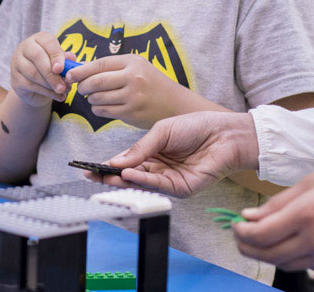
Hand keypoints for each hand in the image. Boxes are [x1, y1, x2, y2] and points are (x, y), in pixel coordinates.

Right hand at [11, 31, 75, 106]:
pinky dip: (47, 92)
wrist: (38, 87)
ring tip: (63, 90)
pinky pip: (30, 85)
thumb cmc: (52, 67)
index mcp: (39, 38)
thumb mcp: (61, 61)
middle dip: (52, 73)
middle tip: (64, 85)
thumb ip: (66, 58)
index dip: (56, 55)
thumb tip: (71, 58)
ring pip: (32, 73)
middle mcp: (25, 47)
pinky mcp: (15, 79)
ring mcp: (17, 63)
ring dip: (50, 84)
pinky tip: (58, 96)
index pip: (47, 41)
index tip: (61, 69)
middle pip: (37, 57)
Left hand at [65, 53, 180, 128]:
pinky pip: (104, 111)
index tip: (70, 74)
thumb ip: (112, 67)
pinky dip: (97, 109)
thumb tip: (81, 68)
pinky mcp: (131, 113)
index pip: (100, 64)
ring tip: (94, 97)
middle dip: (83, 86)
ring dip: (91, 99)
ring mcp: (132, 97)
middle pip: (96, 82)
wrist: (174, 103)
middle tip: (81, 88)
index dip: (81, 70)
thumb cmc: (151, 83)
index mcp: (132, 62)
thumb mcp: (136, 67)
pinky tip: (102, 106)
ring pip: (98, 98)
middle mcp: (133, 78)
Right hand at [84, 111, 258, 195]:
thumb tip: (117, 161)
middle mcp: (159, 168)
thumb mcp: (162, 130)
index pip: (126, 161)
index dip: (108, 164)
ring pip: (141, 183)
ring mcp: (169, 180)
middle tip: (91, 174)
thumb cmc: (196, 126)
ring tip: (106, 174)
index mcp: (154, 152)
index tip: (89, 166)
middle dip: (110, 175)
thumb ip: (141, 147)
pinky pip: (157, 186)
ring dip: (122, 180)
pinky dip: (141, 180)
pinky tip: (128, 174)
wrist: (224, 133)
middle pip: (130, 175)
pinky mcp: (181, 188)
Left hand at [232, 161, 313, 270]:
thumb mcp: (310, 182)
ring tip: (256, 239)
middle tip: (237, 236)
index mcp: (308, 213)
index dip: (241, 232)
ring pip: (286, 265)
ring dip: (266, 254)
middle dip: (247, 248)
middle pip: (270, 255)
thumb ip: (277, 203)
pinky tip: (286, 242)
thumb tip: (248, 216)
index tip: (234, 224)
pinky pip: (306, 265)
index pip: (262, 234)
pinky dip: (290, 256)